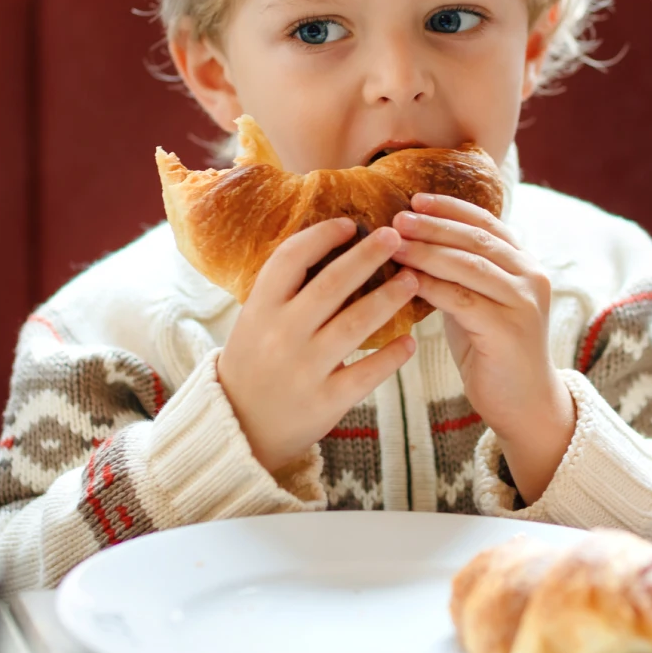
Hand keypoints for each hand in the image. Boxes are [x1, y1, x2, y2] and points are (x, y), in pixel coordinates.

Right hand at [218, 218, 419, 473]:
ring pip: (356, 323)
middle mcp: (281, 334)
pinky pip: (367, 372)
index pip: (290, 258)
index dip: (322, 235)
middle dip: (367, 255)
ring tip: (413, 279)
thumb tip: (335, 246)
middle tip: (396, 236)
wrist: (239, 427)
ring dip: (389, 297)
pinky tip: (410, 340)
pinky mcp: (325, 401)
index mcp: (260, 308)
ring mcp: (304, 369)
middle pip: (332, 284)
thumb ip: (286, 291)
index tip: (349, 225)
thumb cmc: (255, 362)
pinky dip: (392, 355)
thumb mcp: (256, 321)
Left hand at [391, 194, 574, 502]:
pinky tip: (405, 280)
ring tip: (394, 242)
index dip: (451, 208)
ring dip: (427, 251)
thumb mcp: (478, 302)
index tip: (416, 199)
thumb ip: (459, 274)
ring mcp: (524, 302)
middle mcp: (532, 277)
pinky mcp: (509, 329)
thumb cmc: (492, 351)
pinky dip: (431, 285)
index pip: (487, 223)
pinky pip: (462, 299)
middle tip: (396, 218)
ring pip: (469, 265)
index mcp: (526, 264)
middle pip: (476, 239)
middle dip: (433, 225)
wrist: (524, 404)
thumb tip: (411, 243)